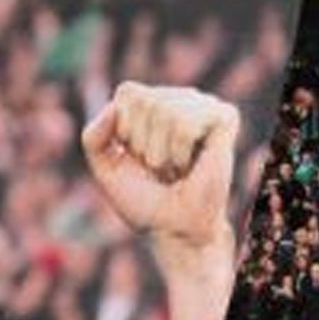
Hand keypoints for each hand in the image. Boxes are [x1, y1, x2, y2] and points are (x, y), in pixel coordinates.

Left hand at [81, 83, 238, 264]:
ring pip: (165, 110)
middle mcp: (179, 98)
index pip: (127, 92)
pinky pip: (187, 123)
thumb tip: (113, 108)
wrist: (173, 228)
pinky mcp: (225, 117)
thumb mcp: (105, 167)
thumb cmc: (143, 198)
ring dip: (162, 151)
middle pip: (145, 100)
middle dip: (143, 142)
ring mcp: (203, 105)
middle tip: (159, 166)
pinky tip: (192, 163)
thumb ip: (93, 136)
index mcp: (151, 103)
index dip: (125, 129)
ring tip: (175, 167)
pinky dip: (181, 151)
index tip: (136, 156)